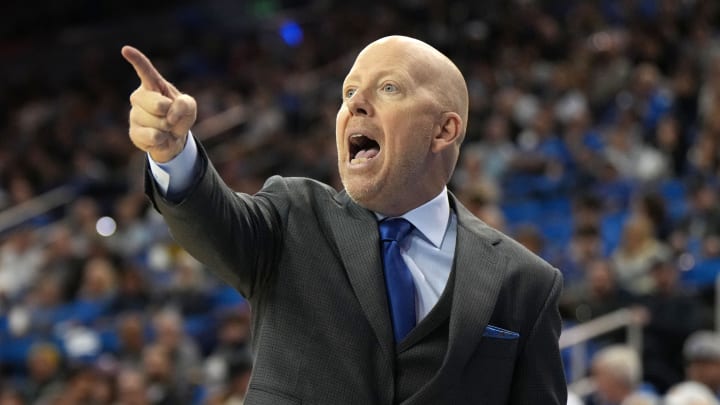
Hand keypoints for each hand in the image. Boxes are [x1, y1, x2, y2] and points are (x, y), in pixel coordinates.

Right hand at [121, 46, 196, 162]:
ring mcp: (134, 115)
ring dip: (167, 127)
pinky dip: (162, 139)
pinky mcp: (134, 132)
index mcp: (152, 85)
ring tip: (165, 127)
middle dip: (169, 112)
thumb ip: (185, 104)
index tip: (126, 50)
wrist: (174, 138)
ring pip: (155, 122)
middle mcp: (139, 97)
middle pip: (156, 104)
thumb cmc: (179, 116)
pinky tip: (160, 137)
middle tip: (170, 116)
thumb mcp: (189, 106)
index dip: (136, 61)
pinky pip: (152, 136)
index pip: (145, 71)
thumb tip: (169, 112)